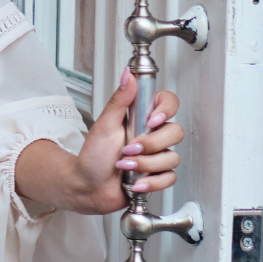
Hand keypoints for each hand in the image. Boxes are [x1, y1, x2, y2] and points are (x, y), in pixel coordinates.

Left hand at [16, 68, 184, 214]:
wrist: (87, 187)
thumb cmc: (92, 156)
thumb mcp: (104, 125)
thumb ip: (119, 100)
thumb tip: (128, 74)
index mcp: (140, 118)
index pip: (168, 103)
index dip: (166, 110)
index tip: (151, 120)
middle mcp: (151, 135)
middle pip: (175, 132)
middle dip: (150, 145)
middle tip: (128, 149)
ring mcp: (156, 156)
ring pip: (172, 158)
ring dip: (146, 165)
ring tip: (125, 166)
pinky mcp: (157, 175)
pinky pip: (170, 178)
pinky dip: (151, 181)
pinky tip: (135, 181)